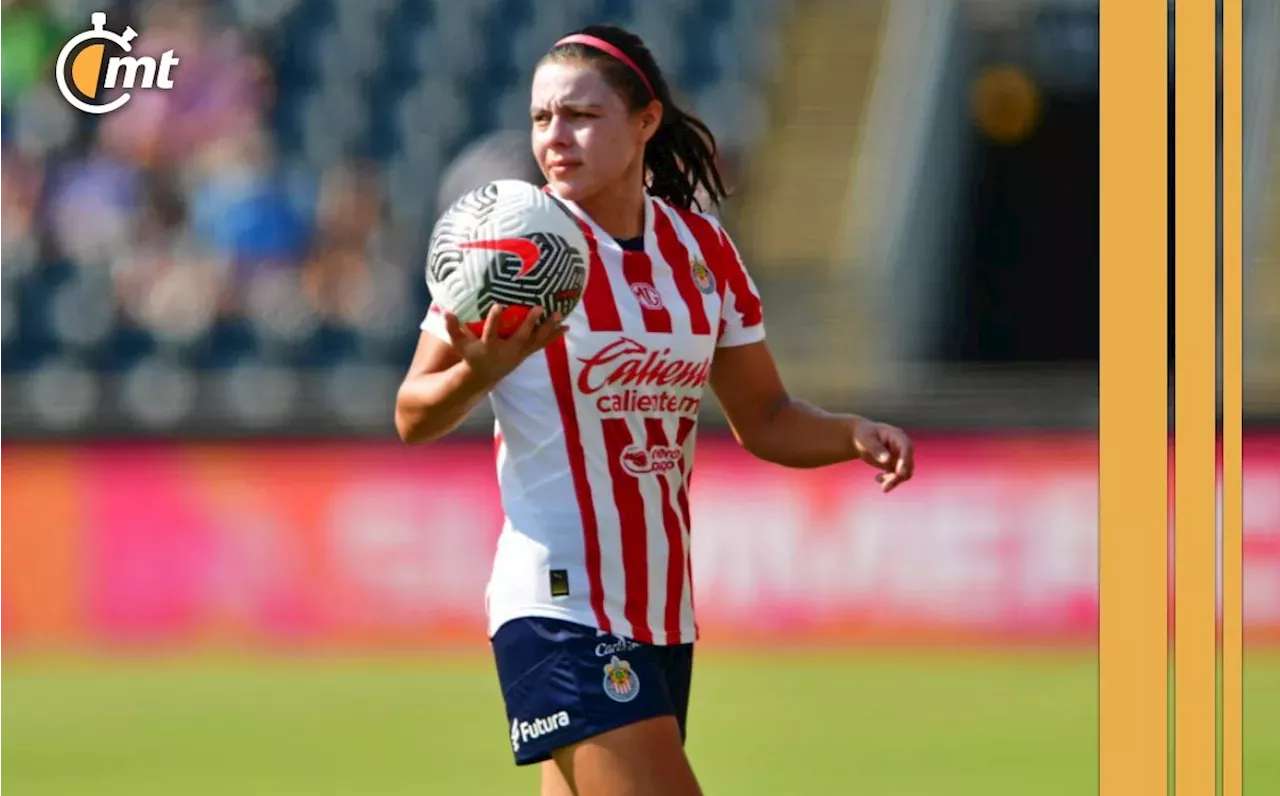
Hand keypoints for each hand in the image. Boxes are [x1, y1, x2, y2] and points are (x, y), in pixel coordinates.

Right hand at [443, 304, 566, 384]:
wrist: (485, 374)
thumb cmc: (471, 355)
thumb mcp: (460, 344)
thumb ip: (453, 328)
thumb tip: (446, 311)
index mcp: (490, 346)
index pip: (492, 332)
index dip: (495, 320)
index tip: (498, 305)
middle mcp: (507, 350)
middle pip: (521, 337)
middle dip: (530, 323)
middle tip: (539, 307)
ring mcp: (519, 353)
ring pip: (536, 340)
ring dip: (548, 328)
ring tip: (559, 314)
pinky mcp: (527, 352)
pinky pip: (542, 343)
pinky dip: (554, 335)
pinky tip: (566, 326)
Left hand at [850, 418, 914, 493]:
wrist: (861, 439)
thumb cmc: (863, 435)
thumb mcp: (866, 440)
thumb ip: (876, 449)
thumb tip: (887, 460)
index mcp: (898, 436)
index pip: (906, 447)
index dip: (905, 460)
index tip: (900, 473)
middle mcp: (903, 447)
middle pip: (908, 463)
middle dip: (899, 476)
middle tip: (885, 486)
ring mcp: (901, 457)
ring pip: (905, 473)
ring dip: (895, 481)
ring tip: (882, 485)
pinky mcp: (896, 466)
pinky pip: (898, 477)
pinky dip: (890, 481)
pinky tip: (877, 478)